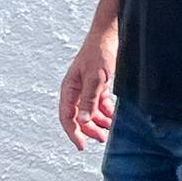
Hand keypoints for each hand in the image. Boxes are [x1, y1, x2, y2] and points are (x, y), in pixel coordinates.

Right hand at [58, 26, 117, 149]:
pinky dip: (106, 111)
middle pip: (80, 117)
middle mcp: (76, 90)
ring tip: (110, 130)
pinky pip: (100, 103)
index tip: (82, 145)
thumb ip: (90, 98)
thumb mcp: (96, 77)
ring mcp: (88, 88)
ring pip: (90, 111)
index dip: (74, 132)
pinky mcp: (99, 84)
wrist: (110, 34)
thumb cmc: (100, 52)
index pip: (67, 117)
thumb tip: (83, 119)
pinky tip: (114, 117)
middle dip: (90, 129)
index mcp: (70, 89)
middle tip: (102, 139)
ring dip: (99, 121)